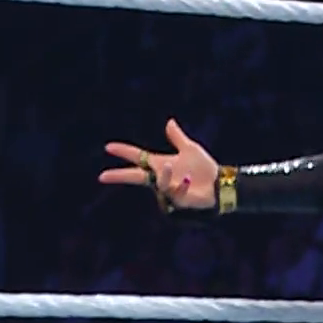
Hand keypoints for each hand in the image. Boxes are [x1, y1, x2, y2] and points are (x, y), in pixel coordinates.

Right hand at [100, 119, 218, 209]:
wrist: (220, 183)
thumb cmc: (204, 168)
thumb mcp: (190, 149)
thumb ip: (177, 138)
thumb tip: (169, 122)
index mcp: (161, 164)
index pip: (138, 157)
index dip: (124, 152)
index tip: (108, 147)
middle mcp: (161, 178)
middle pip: (136, 176)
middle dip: (120, 176)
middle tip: (103, 176)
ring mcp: (169, 190)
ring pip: (159, 183)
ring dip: (163, 175)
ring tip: (169, 165)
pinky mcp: (179, 200)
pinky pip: (176, 193)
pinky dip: (181, 186)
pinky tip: (188, 180)